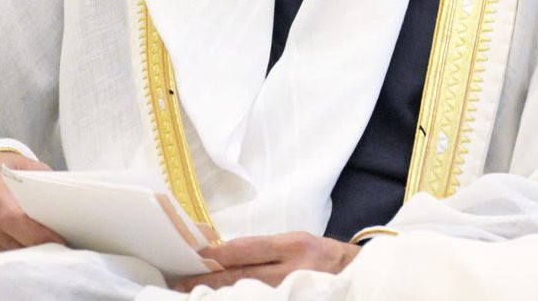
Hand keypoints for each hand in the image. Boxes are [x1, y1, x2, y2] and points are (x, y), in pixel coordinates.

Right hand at [0, 151, 64, 257]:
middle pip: (8, 239)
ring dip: (24, 255)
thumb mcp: (23, 164)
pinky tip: (25, 252)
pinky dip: (10, 257)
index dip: (35, 232)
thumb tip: (65, 200)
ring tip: (45, 252)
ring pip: (2, 252)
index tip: (57, 240)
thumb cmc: (2, 169)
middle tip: (57, 249)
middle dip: (35, 246)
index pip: (12, 216)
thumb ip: (42, 180)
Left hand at [172, 232, 359, 291]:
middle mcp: (293, 269)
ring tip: (196, 297)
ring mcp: (294, 290)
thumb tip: (224, 257)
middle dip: (210, 281)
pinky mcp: (296, 300)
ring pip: (250, 294)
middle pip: (243, 276)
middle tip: (182, 284)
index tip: (194, 258)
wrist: (355, 274)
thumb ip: (264, 250)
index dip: (217, 255)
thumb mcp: (294, 242)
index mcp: (291, 245)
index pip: (246, 250)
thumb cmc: (319, 255)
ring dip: (222, 296)